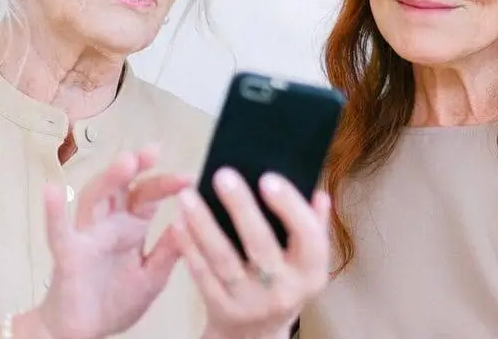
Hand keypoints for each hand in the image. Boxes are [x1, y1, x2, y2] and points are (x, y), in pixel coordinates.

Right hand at [33, 145, 190, 338]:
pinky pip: (59, 232)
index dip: (165, 183)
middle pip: (121, 188)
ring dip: (108, 179)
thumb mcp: (152, 276)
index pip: (147, 196)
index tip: (189, 176)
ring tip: (126, 162)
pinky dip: (54, 211)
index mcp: (130, 228)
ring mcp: (86, 237)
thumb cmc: (114, 302)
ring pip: (94, 199)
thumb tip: (191, 220)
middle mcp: (108, 225)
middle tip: (153, 151)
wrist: (83, 334)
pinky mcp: (68, 256)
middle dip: (136, 168)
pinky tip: (53, 190)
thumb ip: (169, 250)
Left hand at [173, 168, 330, 338]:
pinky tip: (178, 223)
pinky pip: (202, 274)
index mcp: (311, 273)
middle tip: (223, 175)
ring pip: (224, 259)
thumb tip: (319, 194)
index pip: (308, 237)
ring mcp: (249, 302)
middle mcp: (283, 290)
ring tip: (189, 195)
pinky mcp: (220, 309)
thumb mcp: (309, 262)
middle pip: (260, 245)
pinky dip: (189, 247)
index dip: (289, 207)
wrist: (257, 334)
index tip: (268, 178)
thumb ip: (315, 226)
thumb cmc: (285, 283)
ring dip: (204, 225)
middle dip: (240, 208)